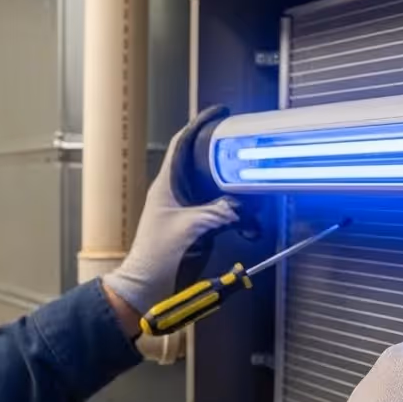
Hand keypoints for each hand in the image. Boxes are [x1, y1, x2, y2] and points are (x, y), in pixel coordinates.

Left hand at [103, 109, 239, 317]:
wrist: (147, 288)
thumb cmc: (155, 258)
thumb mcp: (189, 230)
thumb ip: (216, 213)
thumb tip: (241, 204)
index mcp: (167, 185)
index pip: (182, 144)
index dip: (200, 125)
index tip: (220, 113)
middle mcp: (177, 193)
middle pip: (205, 163)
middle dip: (227, 159)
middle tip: (247, 152)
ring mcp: (187, 210)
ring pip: (217, 189)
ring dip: (237, 193)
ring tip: (255, 195)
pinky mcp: (198, 226)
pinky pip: (222, 212)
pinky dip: (238, 216)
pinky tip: (250, 224)